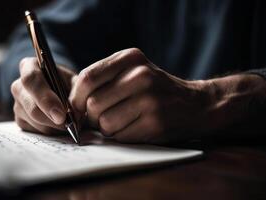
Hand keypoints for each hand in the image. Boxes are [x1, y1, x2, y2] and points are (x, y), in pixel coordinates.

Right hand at [11, 57, 76, 133]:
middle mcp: (19, 85)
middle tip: (68, 124)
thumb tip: (75, 111)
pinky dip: (50, 130)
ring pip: (34, 121)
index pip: (31, 79)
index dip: (46, 98)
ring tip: (69, 121)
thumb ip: (77, 93)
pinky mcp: (20, 120)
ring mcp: (17, 104)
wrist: (63, 92)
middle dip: (51, 118)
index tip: (61, 114)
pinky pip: (34, 130)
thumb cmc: (69, 84)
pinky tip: (58, 124)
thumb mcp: (76, 82)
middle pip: (31, 106)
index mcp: (30, 67)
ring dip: (54, 125)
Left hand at [69, 48, 265, 143]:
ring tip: (124, 121)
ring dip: (108, 128)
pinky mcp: (155, 122)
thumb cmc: (155, 90)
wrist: (196, 104)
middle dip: (91, 117)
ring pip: (104, 123)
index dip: (75, 98)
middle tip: (102, 118)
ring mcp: (150, 99)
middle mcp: (141, 75)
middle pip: (93, 104)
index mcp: (131, 58)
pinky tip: (137, 127)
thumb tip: (70, 104)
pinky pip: (120, 136)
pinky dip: (122, 136)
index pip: (87, 78)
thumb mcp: (132, 71)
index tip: (76, 109)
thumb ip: (102, 80)